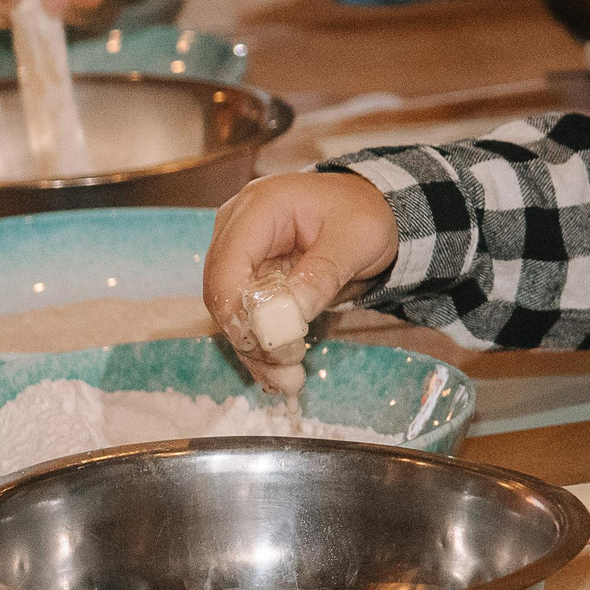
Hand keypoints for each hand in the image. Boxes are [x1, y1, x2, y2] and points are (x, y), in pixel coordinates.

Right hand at [203, 173, 402, 391]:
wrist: (366, 210)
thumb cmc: (362, 215)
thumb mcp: (355, 240)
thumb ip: (323, 273)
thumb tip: (292, 314)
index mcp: (260, 207)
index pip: (227, 265)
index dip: (241, 312)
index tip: (275, 348)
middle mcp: (237, 228)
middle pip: (222, 293)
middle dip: (251, 340)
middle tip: (289, 375)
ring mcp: (239, 253)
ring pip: (230, 313)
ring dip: (257, 353)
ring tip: (291, 382)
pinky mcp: (247, 277)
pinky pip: (244, 318)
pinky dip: (261, 348)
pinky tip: (281, 374)